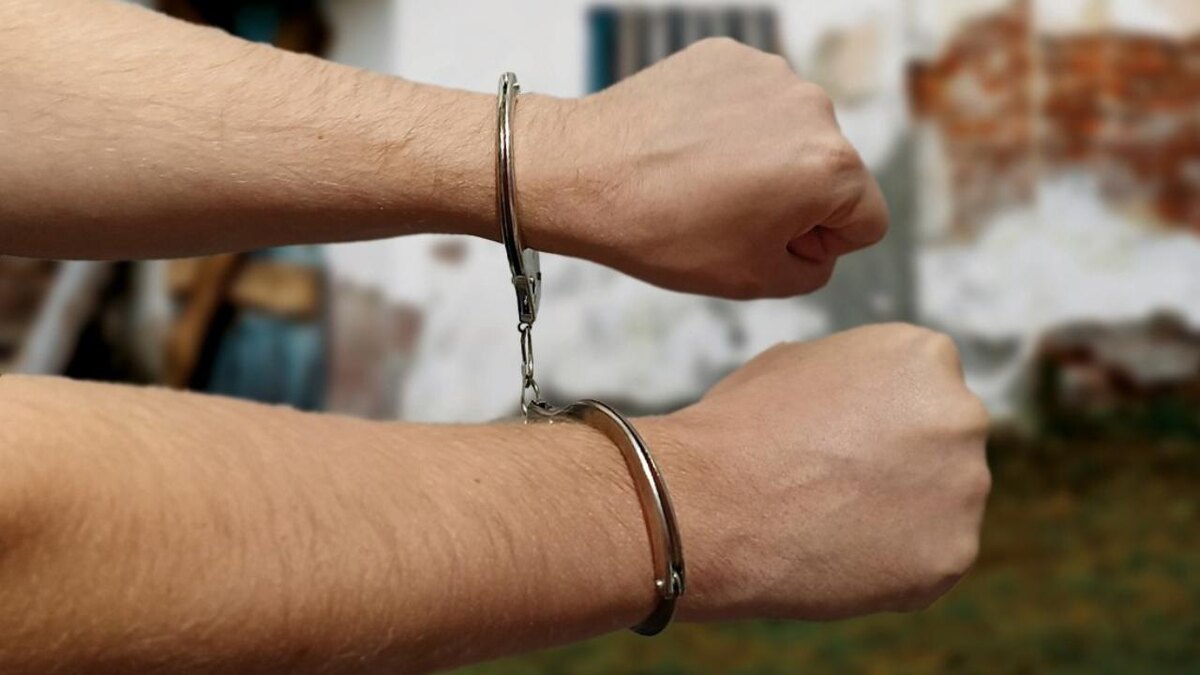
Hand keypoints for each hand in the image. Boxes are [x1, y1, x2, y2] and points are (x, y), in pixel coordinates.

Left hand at [519, 38, 888, 298]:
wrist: (584, 174)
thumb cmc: (665, 232)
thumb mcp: (753, 280)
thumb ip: (813, 269)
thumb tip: (817, 241)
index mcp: (832, 168)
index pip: (866, 220)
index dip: (822, 245)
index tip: (768, 242)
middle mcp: (815, 109)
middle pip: (832, 171)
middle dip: (795, 198)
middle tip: (727, 215)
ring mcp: (770, 74)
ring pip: (792, 133)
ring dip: (764, 158)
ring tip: (702, 180)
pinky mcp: (728, 55)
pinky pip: (752, 100)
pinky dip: (731, 124)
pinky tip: (688, 146)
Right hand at [643, 324, 989, 619]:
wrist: (708, 503)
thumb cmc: (738, 428)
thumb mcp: (795, 362)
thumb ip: (852, 375)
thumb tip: (864, 396)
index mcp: (924, 356)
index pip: (925, 391)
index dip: (879, 421)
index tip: (840, 443)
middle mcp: (960, 414)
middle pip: (943, 446)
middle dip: (902, 466)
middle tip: (837, 488)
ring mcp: (964, 488)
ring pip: (942, 506)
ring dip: (899, 515)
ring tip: (829, 523)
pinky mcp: (952, 555)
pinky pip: (931, 561)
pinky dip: (893, 566)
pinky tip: (838, 555)